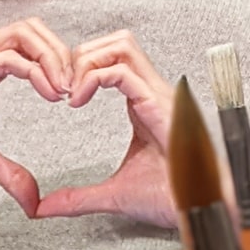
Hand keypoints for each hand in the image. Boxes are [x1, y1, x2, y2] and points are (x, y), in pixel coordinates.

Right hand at [0, 18, 71, 215]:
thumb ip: (8, 173)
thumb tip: (35, 203)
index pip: (32, 44)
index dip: (60, 63)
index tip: (74, 97)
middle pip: (33, 28)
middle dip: (64, 54)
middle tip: (78, 90)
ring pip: (23, 34)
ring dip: (54, 58)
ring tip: (66, 92)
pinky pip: (4, 59)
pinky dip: (34, 72)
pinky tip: (50, 95)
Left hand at [34, 30, 177, 228]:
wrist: (203, 208)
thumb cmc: (173, 197)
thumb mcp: (113, 194)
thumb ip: (78, 198)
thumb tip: (46, 208)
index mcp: (143, 103)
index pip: (114, 60)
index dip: (83, 67)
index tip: (62, 95)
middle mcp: (153, 92)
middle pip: (117, 42)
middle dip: (82, 54)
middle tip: (61, 86)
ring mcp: (159, 95)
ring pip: (122, 45)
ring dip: (88, 60)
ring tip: (70, 90)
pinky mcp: (160, 104)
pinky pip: (124, 71)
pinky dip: (93, 77)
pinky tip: (78, 100)